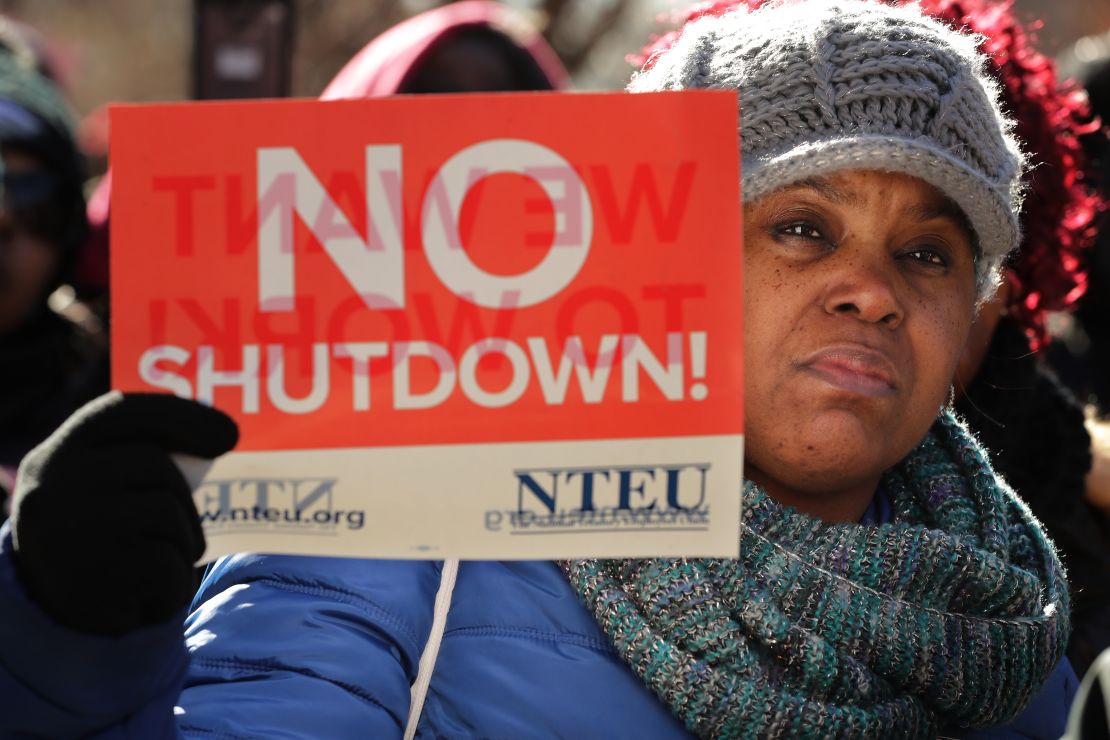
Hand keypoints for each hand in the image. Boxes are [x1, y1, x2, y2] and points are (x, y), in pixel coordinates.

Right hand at [10, 391, 237, 635]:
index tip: (229, 436)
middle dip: (186, 502)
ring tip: (161, 566)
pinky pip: (163, 566)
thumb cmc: (107, 535)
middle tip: (187, 534)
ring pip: (165, 515)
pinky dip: (174, 585)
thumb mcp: (109, 485)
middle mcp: (52, 485)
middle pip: (156, 467)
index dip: (182, 415)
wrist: (59, 611)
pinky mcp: (83, 581)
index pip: (122, 411)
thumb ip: (146, 455)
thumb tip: (226, 435)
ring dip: (182, 546)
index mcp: (60, 452)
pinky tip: (152, 595)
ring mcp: (63, 532)